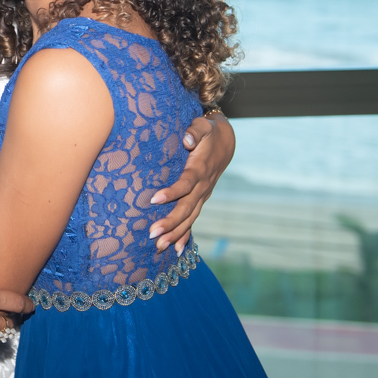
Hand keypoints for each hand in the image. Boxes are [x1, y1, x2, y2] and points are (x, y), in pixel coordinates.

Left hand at [148, 112, 234, 253]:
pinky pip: (193, 220)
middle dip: (170, 222)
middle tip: (152, 233)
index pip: (186, 183)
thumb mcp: (202, 126)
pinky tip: (175, 250)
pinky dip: (185, 236)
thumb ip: (194, 131)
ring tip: (158, 246)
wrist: (224, 142)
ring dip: (174, 233)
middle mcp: (203, 187)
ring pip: (189, 218)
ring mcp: (203, 196)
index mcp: (200, 169)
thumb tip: (187, 138)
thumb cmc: (207, 132)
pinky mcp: (200, 200)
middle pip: (186, 208)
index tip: (154, 199)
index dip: (172, 192)